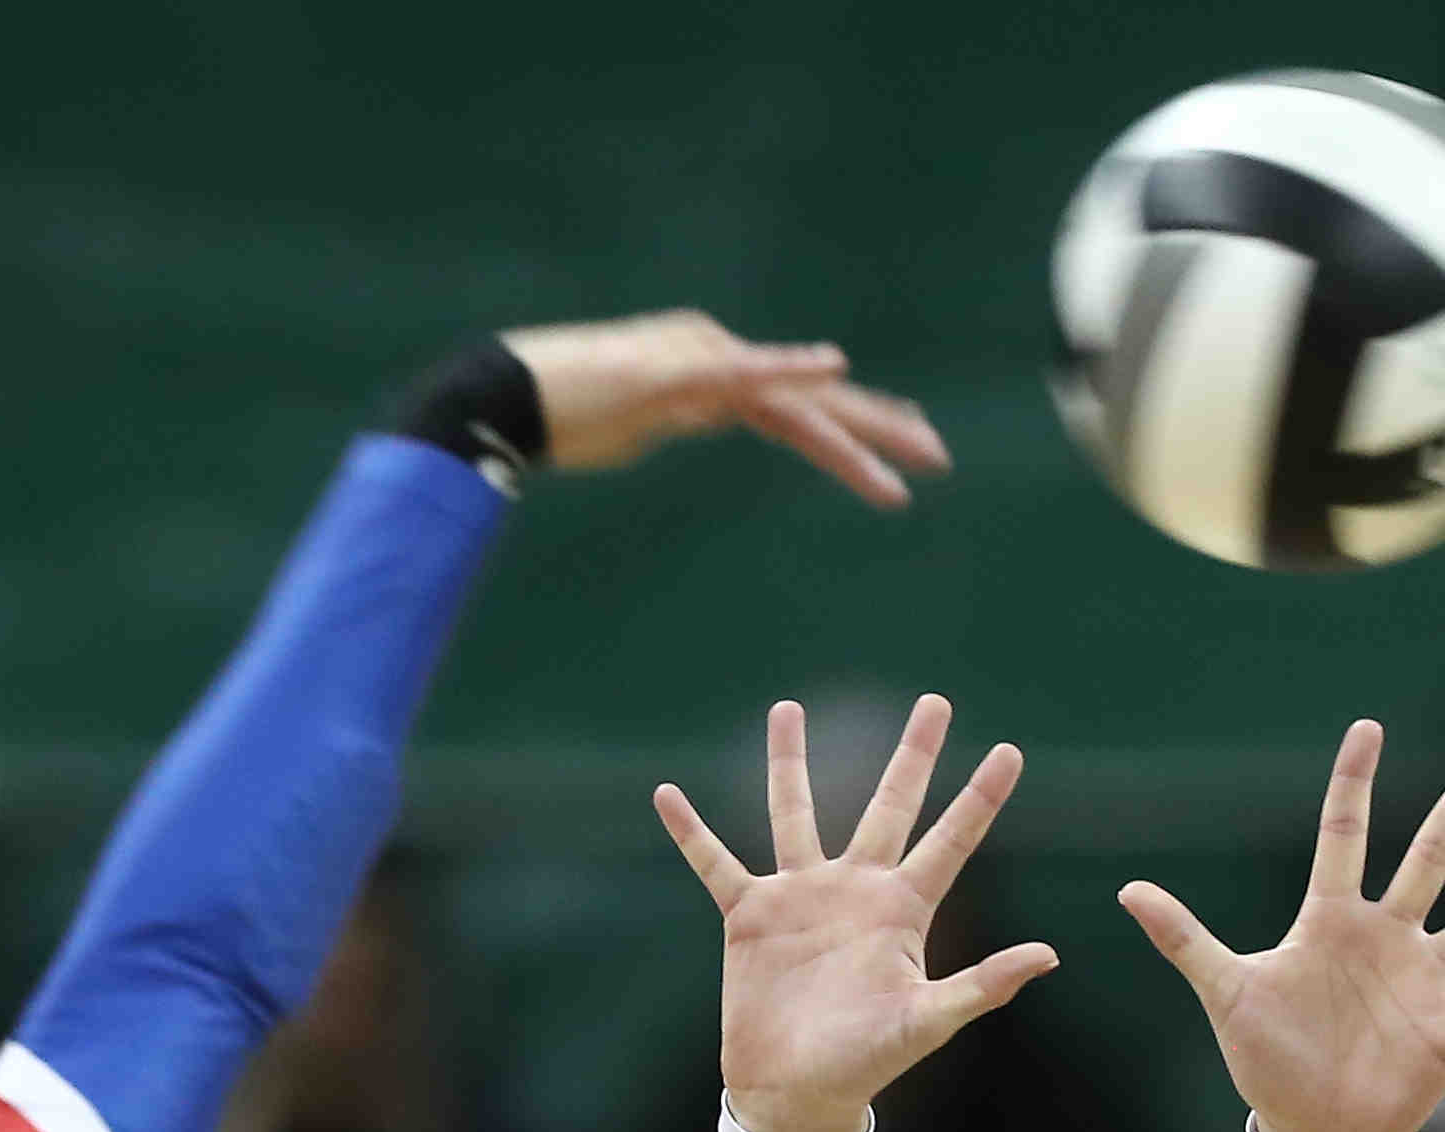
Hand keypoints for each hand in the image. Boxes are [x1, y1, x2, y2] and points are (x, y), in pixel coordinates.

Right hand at [503, 309, 947, 508]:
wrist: (505, 397)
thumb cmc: (561, 416)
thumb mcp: (636, 423)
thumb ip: (672, 416)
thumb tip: (686, 417)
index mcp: (712, 372)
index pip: (800, 402)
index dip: (856, 422)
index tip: (908, 436)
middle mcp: (718, 357)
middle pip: (814, 399)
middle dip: (881, 428)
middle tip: (939, 455)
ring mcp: (700, 362)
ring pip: (796, 403)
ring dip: (859, 436)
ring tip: (917, 461)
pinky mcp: (676, 373)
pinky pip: (744, 375)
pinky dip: (790, 369)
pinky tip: (833, 368)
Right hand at [657, 696, 1053, 1131]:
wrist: (795, 1092)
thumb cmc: (866, 1063)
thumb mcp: (928, 1021)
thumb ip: (984, 985)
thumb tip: (1049, 954)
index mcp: (903, 909)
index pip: (951, 840)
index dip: (980, 797)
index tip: (1010, 751)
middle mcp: (855, 890)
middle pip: (889, 805)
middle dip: (912, 755)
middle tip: (936, 702)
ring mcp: (801, 897)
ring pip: (795, 813)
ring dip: (789, 764)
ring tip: (787, 709)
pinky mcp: (750, 916)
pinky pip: (717, 863)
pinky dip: (691, 833)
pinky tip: (667, 795)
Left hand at [1119, 722, 1444, 1131]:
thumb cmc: (1267, 1060)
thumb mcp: (1226, 994)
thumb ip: (1186, 940)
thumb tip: (1128, 891)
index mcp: (1333, 922)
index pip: (1345, 836)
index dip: (1354, 783)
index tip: (1370, 727)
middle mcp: (1388, 939)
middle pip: (1430, 858)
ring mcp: (1426, 981)